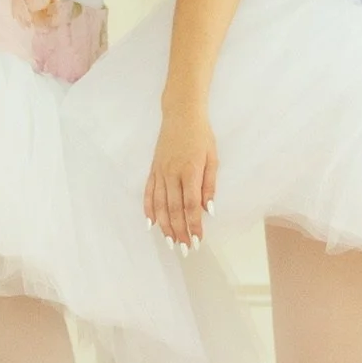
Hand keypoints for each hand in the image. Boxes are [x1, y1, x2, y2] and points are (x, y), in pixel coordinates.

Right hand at [145, 102, 216, 249]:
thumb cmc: (201, 135)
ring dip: (164, 225)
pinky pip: (149, 193)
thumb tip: (208, 209)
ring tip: (170, 241)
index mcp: (190, 171)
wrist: (181, 113)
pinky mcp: (153, 169)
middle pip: (174, 209)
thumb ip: (210, 184)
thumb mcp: (213, 157)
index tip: (197, 240)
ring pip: (160, 204)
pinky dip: (149, 209)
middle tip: (184, 248)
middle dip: (179, 231)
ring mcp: (160, 172)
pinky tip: (151, 223)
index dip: (193, 224)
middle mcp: (172, 173)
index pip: (191, 205)